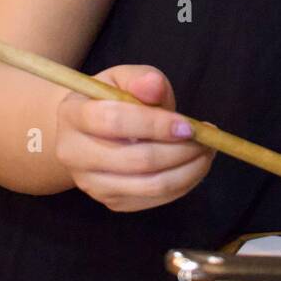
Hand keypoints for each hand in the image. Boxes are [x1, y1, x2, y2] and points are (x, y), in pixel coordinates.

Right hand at [55, 65, 214, 211]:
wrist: (86, 132)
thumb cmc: (110, 100)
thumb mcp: (122, 79)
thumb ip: (140, 79)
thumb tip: (154, 86)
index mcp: (73, 115)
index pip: (114, 122)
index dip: (155, 125)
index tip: (189, 126)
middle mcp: (74, 154)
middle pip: (136, 160)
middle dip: (181, 151)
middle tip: (207, 138)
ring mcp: (91, 184)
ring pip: (149, 185)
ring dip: (188, 170)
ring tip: (206, 152)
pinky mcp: (110, 201)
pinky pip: (154, 200)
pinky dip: (183, 185)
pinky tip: (194, 166)